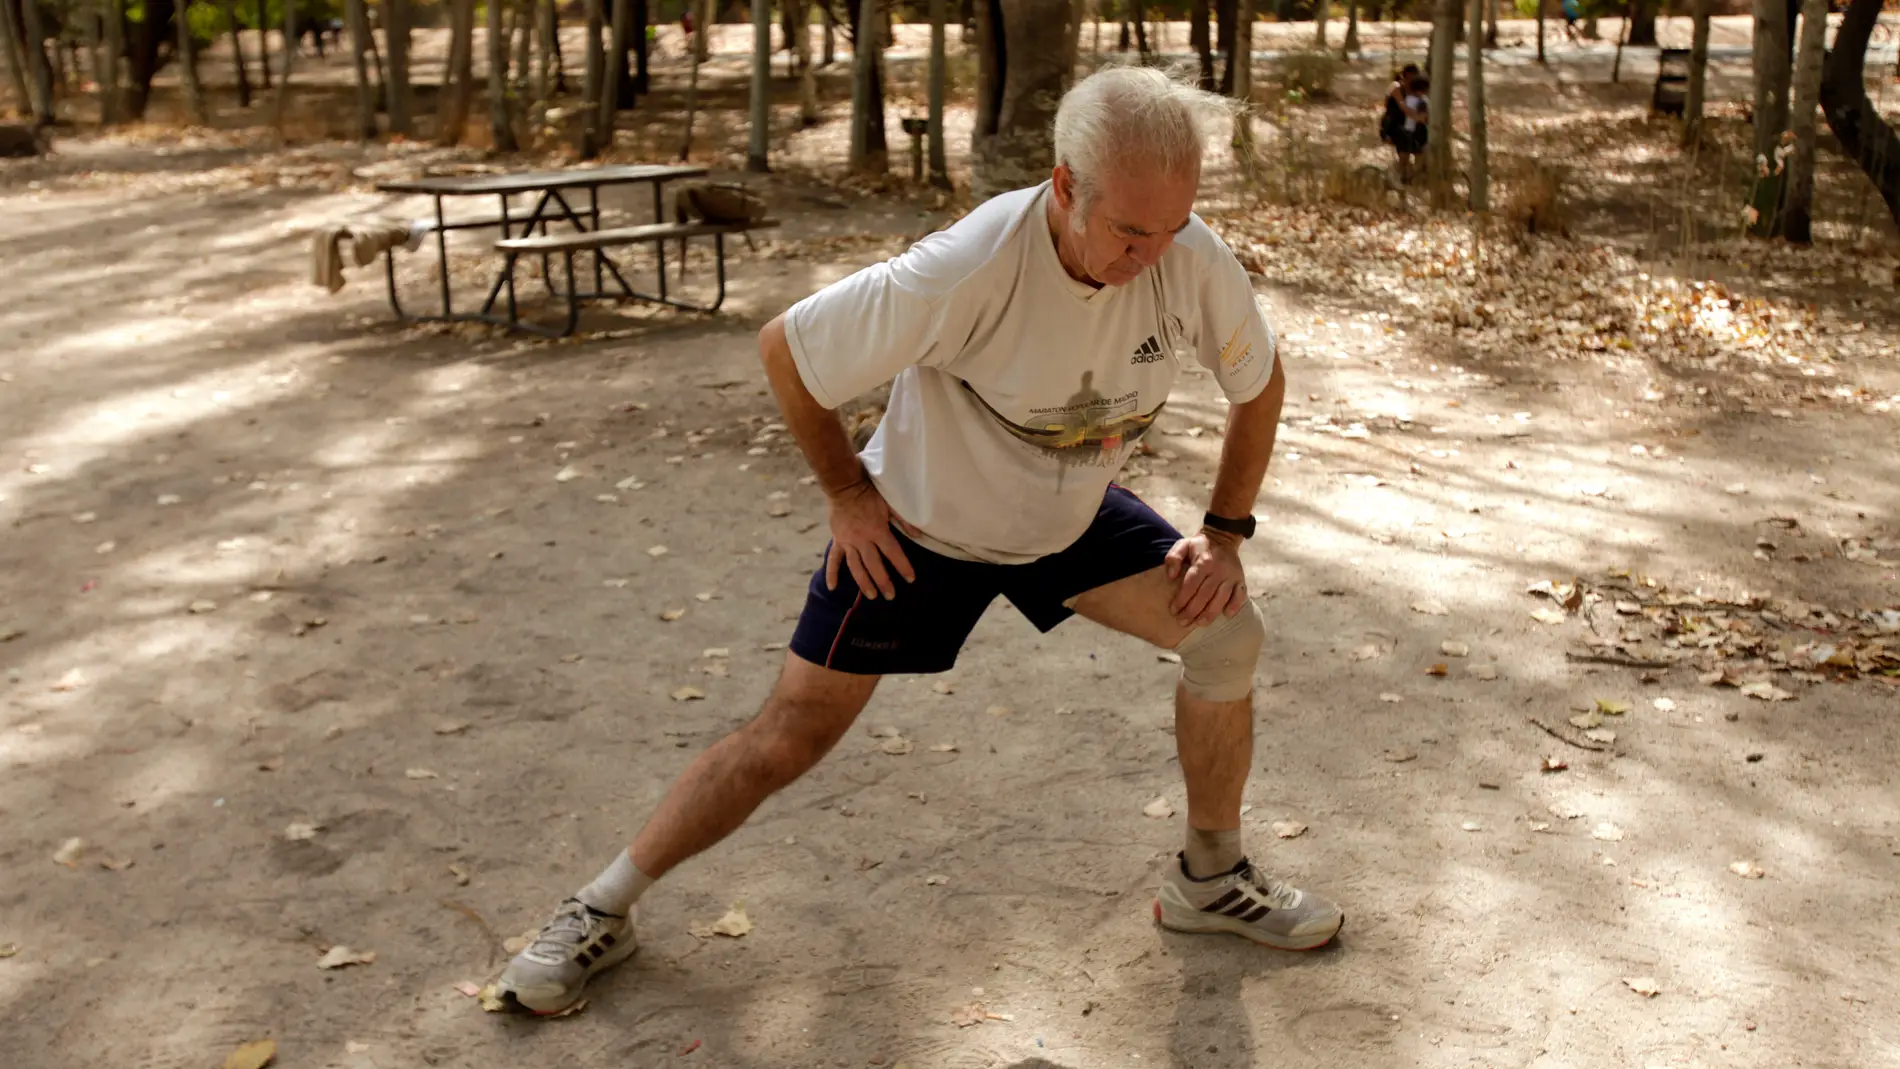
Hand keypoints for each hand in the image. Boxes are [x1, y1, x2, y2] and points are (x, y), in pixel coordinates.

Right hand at [824, 479, 917, 599]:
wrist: (844, 486)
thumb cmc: (869, 493)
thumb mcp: (890, 503)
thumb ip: (903, 519)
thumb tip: (917, 534)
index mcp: (877, 531)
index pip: (893, 553)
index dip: (903, 566)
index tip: (910, 579)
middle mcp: (862, 540)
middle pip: (874, 565)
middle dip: (883, 582)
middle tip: (890, 596)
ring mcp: (848, 542)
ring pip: (856, 567)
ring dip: (864, 583)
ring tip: (872, 596)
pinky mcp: (837, 540)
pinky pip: (833, 559)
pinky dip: (832, 573)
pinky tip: (832, 587)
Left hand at [1164, 530, 1247, 626]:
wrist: (1223, 538)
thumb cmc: (1199, 546)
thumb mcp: (1183, 544)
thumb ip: (1173, 558)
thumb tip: (1171, 576)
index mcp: (1203, 561)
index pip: (1191, 585)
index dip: (1181, 599)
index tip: (1174, 610)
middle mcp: (1219, 570)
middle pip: (1204, 595)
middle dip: (1192, 611)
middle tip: (1182, 622)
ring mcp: (1231, 576)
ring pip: (1221, 599)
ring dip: (1210, 614)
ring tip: (1199, 624)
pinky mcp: (1241, 580)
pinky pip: (1240, 596)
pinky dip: (1234, 606)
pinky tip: (1226, 615)